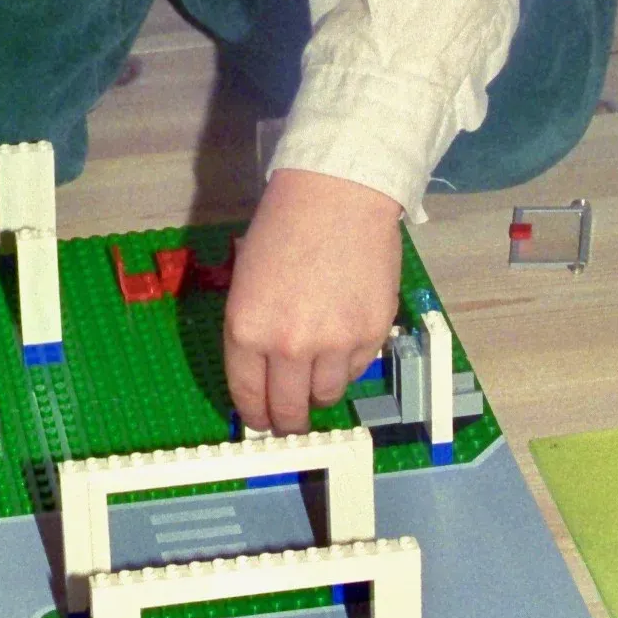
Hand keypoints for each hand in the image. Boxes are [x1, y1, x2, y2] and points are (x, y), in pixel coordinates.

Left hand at [223, 167, 402, 434]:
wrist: (336, 195)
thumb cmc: (283, 228)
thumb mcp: (246, 282)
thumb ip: (253, 332)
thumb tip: (262, 375)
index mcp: (246, 329)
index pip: (248, 396)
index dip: (256, 415)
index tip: (262, 421)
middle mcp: (289, 346)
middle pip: (289, 411)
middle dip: (288, 420)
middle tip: (291, 419)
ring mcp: (334, 344)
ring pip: (326, 396)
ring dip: (319, 390)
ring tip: (318, 371)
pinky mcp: (370, 336)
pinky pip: (357, 371)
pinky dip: (348, 364)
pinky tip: (342, 340)